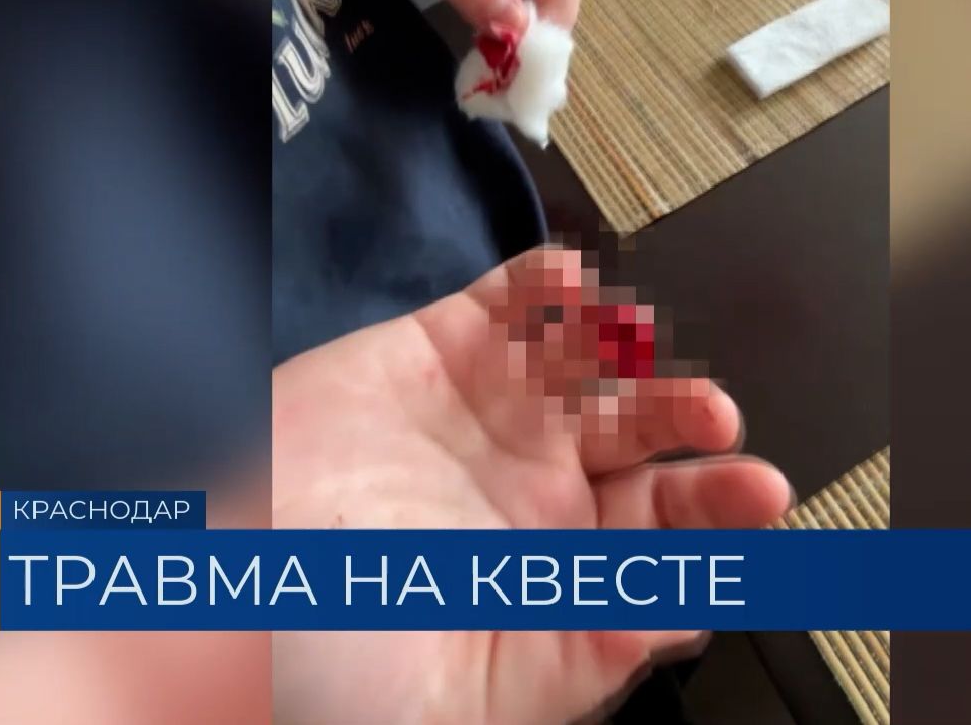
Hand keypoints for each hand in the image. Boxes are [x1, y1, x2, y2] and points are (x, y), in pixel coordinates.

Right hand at [270, 248, 791, 724]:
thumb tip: (688, 615)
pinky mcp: (430, 356)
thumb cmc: (330, 663)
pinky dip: (546, 287)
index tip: (761, 495)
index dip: (717, 511)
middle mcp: (529, 492)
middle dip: (688, 424)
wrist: (209, 595)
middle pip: (641, 442)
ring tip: (650, 343)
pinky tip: (575, 286)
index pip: (663, 533)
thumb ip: (587, 650)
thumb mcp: (472, 692)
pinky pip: (505, 308)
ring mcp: (484, 417)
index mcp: (554, 574)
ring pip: (588, 366)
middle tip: (718, 419)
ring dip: (630, 347)